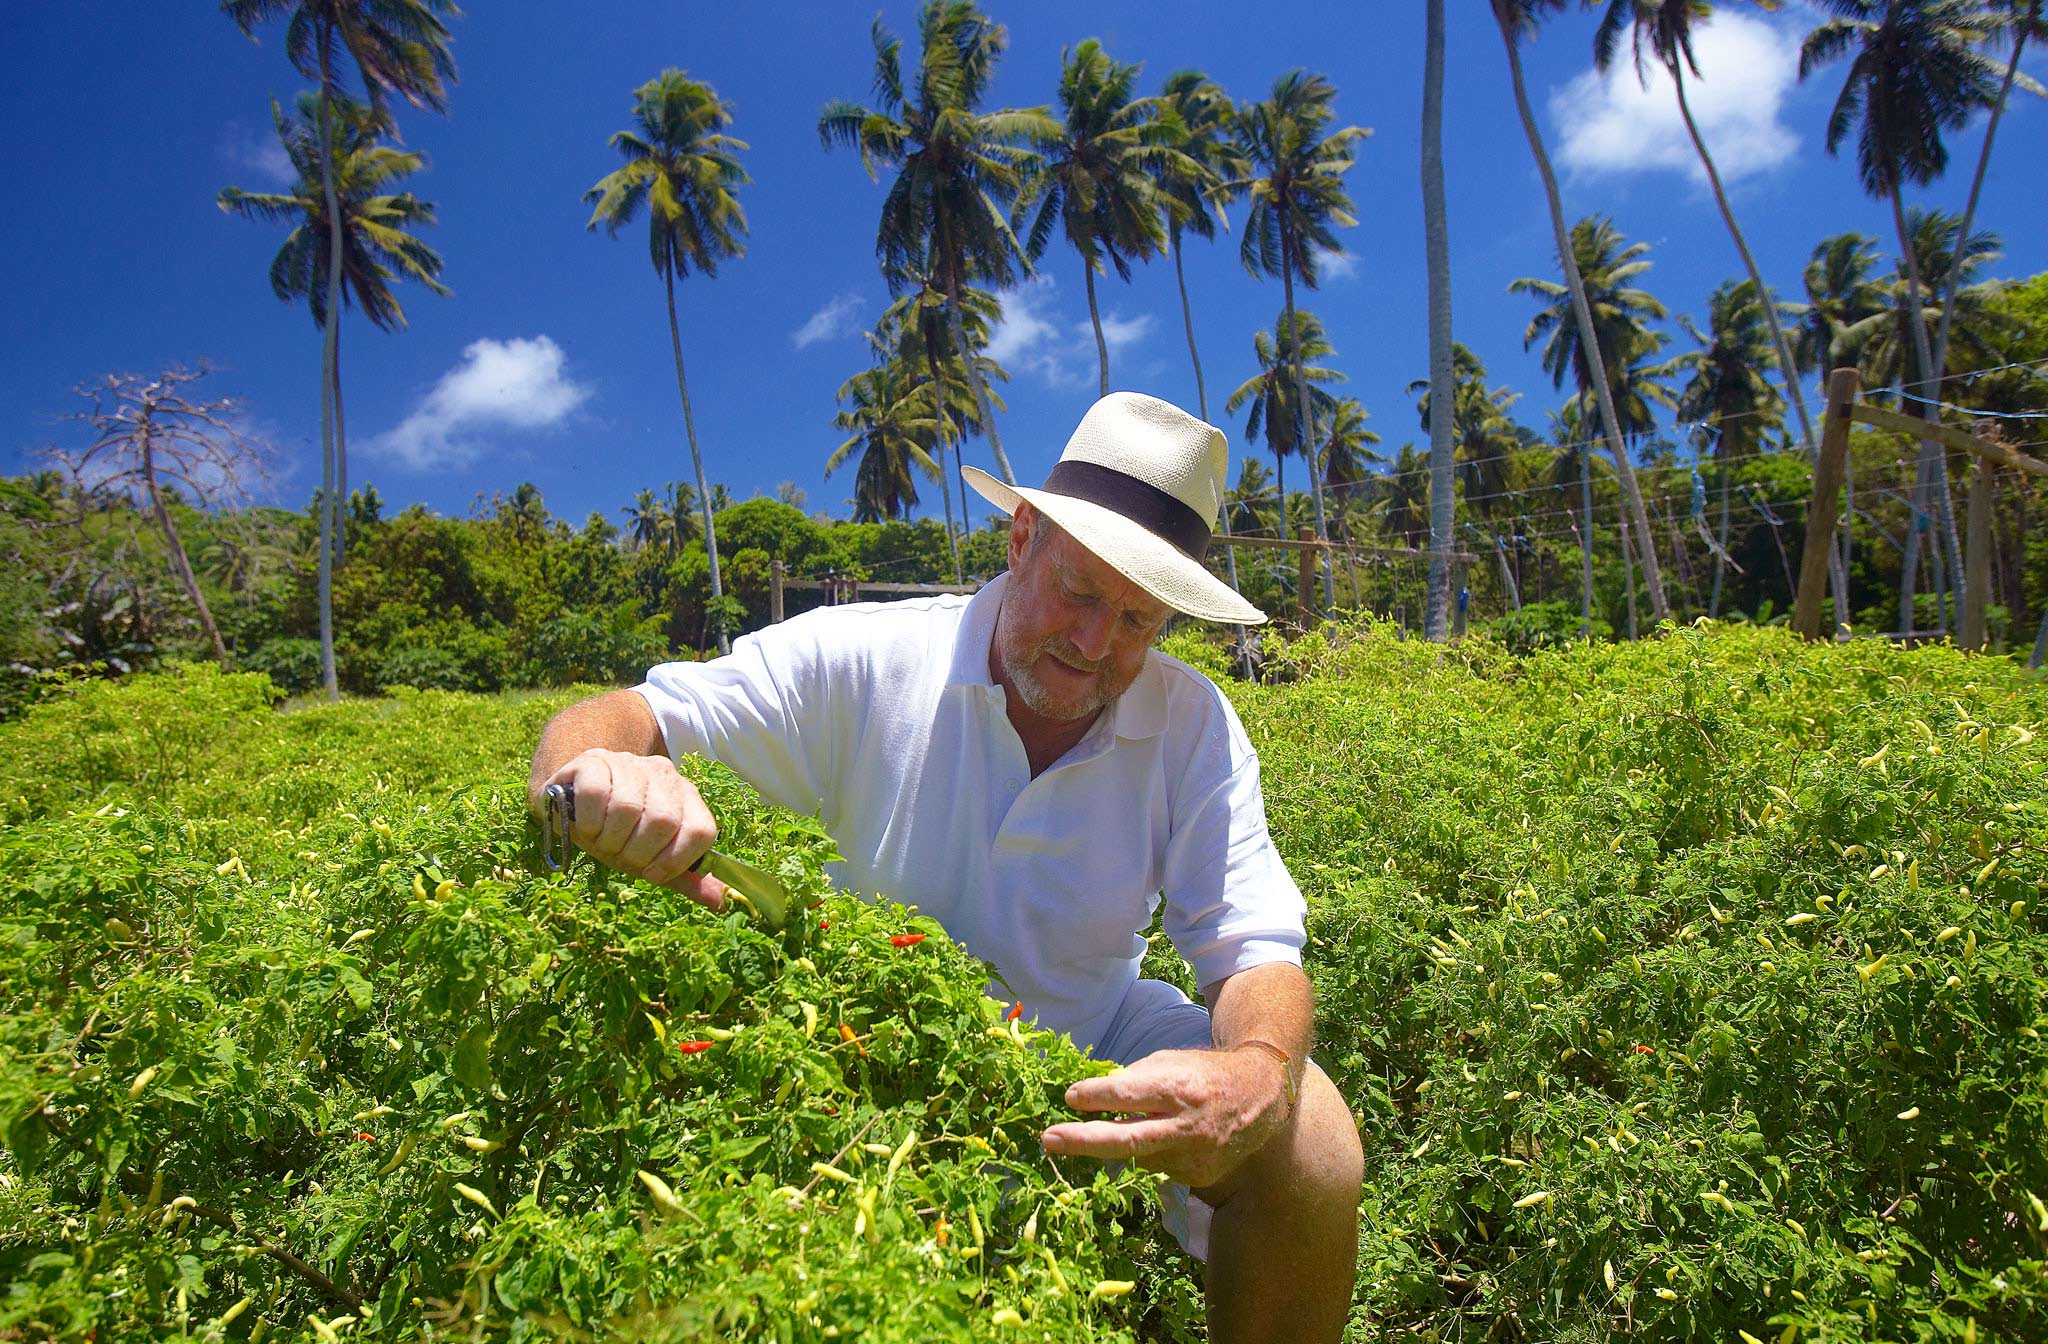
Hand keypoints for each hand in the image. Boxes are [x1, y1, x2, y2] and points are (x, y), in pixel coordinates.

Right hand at [534, 749, 727, 910]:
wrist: (573, 802)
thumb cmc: (617, 834)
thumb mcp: (652, 858)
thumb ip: (684, 877)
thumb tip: (722, 900)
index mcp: (686, 797)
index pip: (701, 830)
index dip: (676, 861)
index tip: (651, 874)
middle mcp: (663, 774)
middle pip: (664, 821)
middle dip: (636, 853)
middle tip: (619, 855)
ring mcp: (629, 763)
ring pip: (628, 808)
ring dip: (609, 840)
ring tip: (600, 841)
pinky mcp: (594, 761)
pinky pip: (595, 793)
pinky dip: (589, 821)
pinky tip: (586, 827)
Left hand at [1040, 1046, 1290, 1191]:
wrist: (1260, 1099)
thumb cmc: (1205, 1073)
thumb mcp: (1171, 1062)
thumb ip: (1134, 1079)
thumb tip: (1093, 1094)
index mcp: (1180, 1089)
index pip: (1129, 1094)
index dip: (1095, 1096)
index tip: (1070, 1096)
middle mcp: (1187, 1126)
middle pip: (1127, 1140)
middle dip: (1083, 1141)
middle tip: (1049, 1138)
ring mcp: (1194, 1157)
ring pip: (1138, 1156)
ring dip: (1120, 1143)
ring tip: (1124, 1126)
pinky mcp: (1198, 1177)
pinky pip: (1157, 1166)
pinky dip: (1149, 1152)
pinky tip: (1163, 1137)